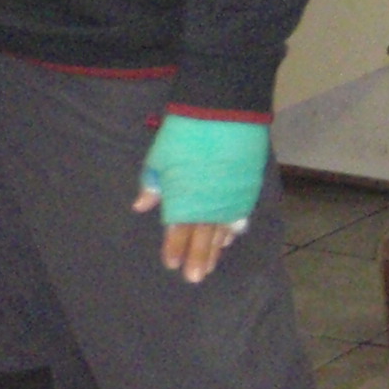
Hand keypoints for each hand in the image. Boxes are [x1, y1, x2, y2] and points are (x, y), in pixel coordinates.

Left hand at [135, 112, 269, 284]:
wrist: (223, 109)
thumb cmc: (185, 132)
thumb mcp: (160, 156)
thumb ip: (152, 184)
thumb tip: (141, 207)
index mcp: (184, 197)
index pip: (178, 230)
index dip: (174, 248)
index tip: (170, 265)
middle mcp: (208, 202)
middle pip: (202, 237)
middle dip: (197, 258)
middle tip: (194, 279)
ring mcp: (230, 196)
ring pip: (222, 230)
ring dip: (215, 248)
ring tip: (211, 266)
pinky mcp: (247, 186)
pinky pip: (239, 215)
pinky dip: (232, 229)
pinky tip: (229, 238)